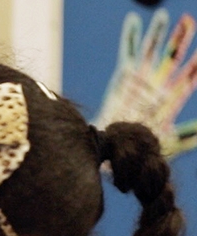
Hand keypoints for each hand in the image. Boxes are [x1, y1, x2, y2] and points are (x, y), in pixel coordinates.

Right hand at [95, 8, 196, 156]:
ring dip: (159, 32)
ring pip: (152, 50)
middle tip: (190, 20)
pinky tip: (133, 21)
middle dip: (182, 38)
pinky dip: (131, 37)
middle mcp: (158, 83)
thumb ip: (190, 133)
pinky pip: (128, 52)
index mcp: (173, 97)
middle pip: (174, 56)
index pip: (191, 74)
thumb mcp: (172, 140)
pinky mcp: (124, 76)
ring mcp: (141, 78)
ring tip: (163, 15)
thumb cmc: (143, 147)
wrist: (117, 149)